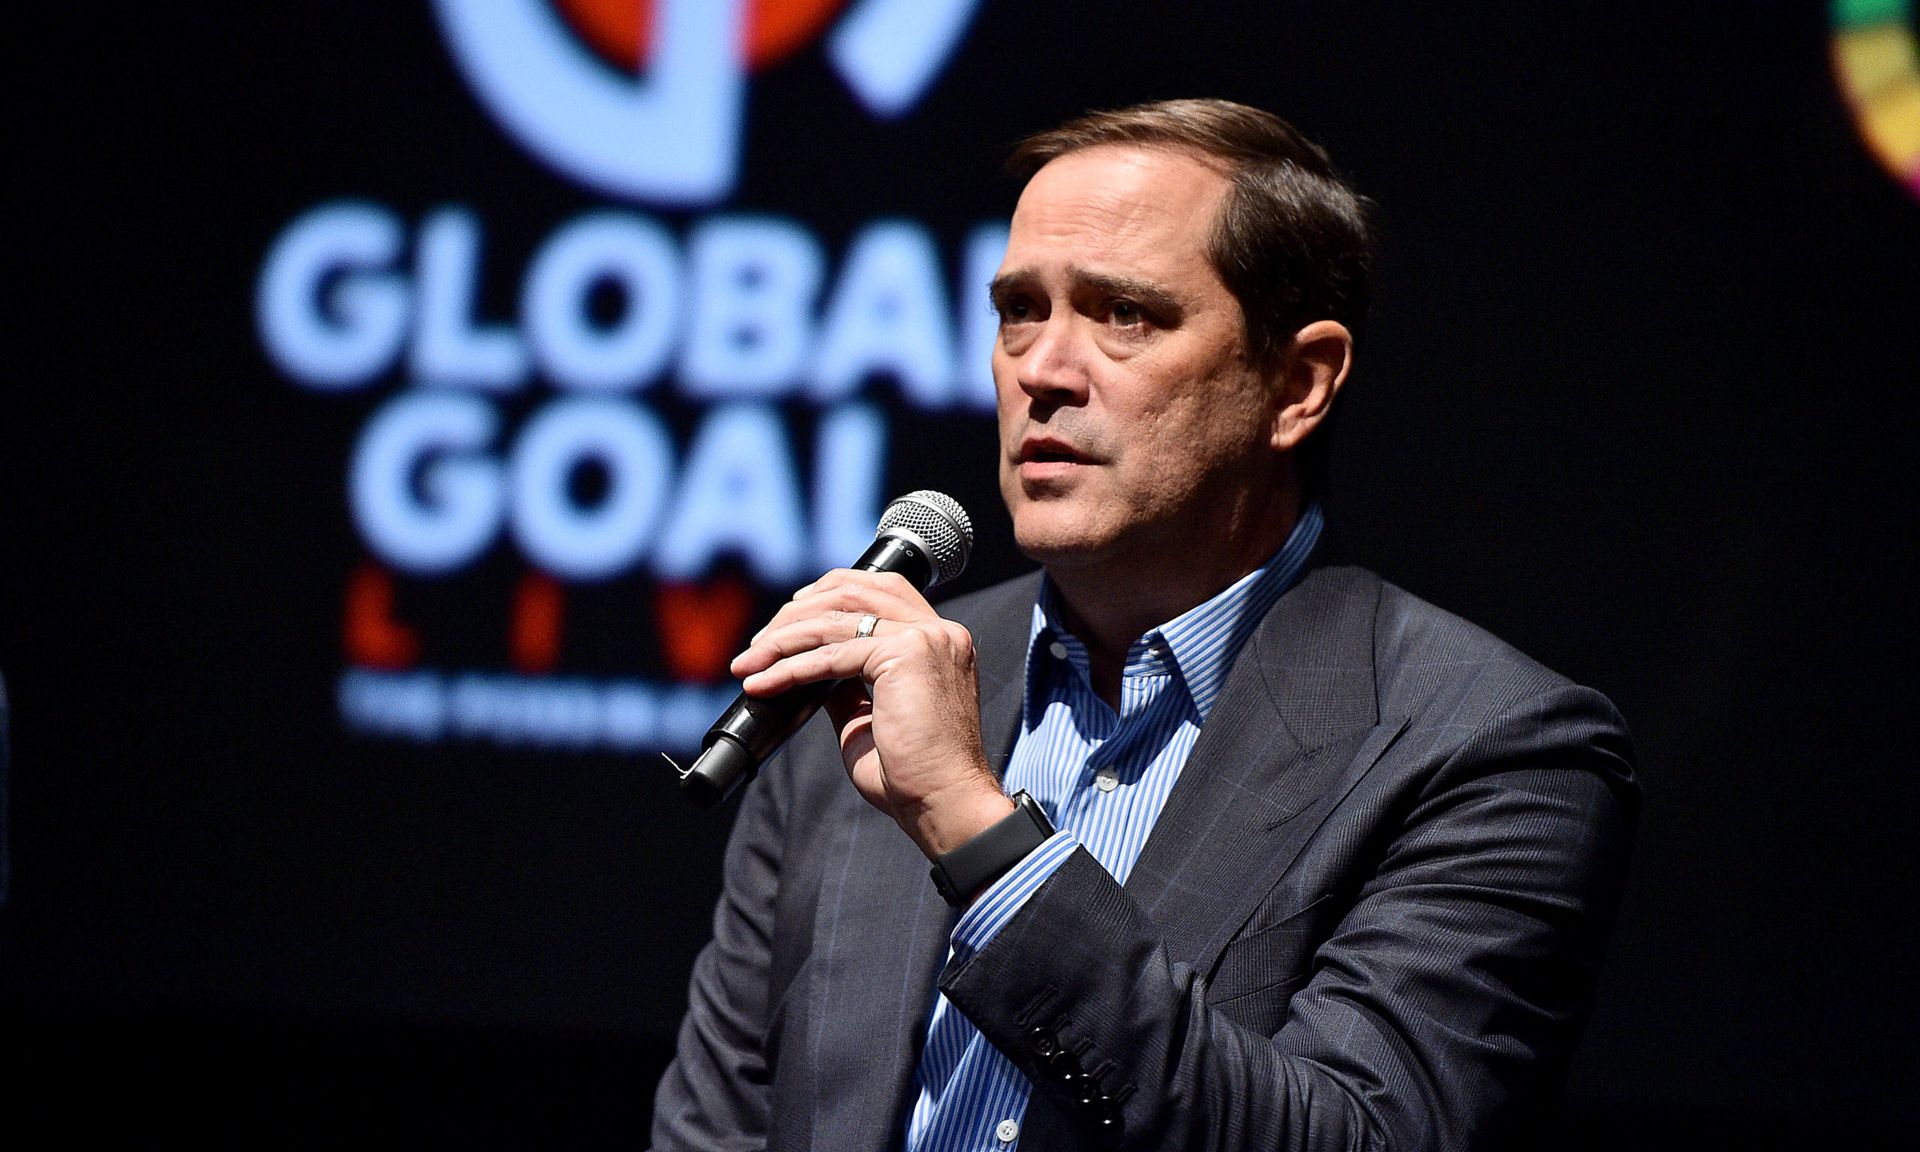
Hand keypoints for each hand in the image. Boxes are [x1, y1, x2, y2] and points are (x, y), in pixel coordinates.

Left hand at [729, 569, 1013, 857]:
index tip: (786, 623)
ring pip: (836, 619)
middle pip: (854, 591)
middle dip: (796, 614)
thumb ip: (846, 684)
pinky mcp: (907, 654)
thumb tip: (807, 667)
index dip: (827, 596)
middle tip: (756, 646)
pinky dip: (790, 668)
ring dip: (782, 640)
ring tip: (747, 664)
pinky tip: (762, 683)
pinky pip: (832, 655)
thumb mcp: (870, 718)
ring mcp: (926, 638)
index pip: (880, 590)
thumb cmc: (913, 776)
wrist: (944, 805)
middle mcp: (939, 631)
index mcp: (940, 641)